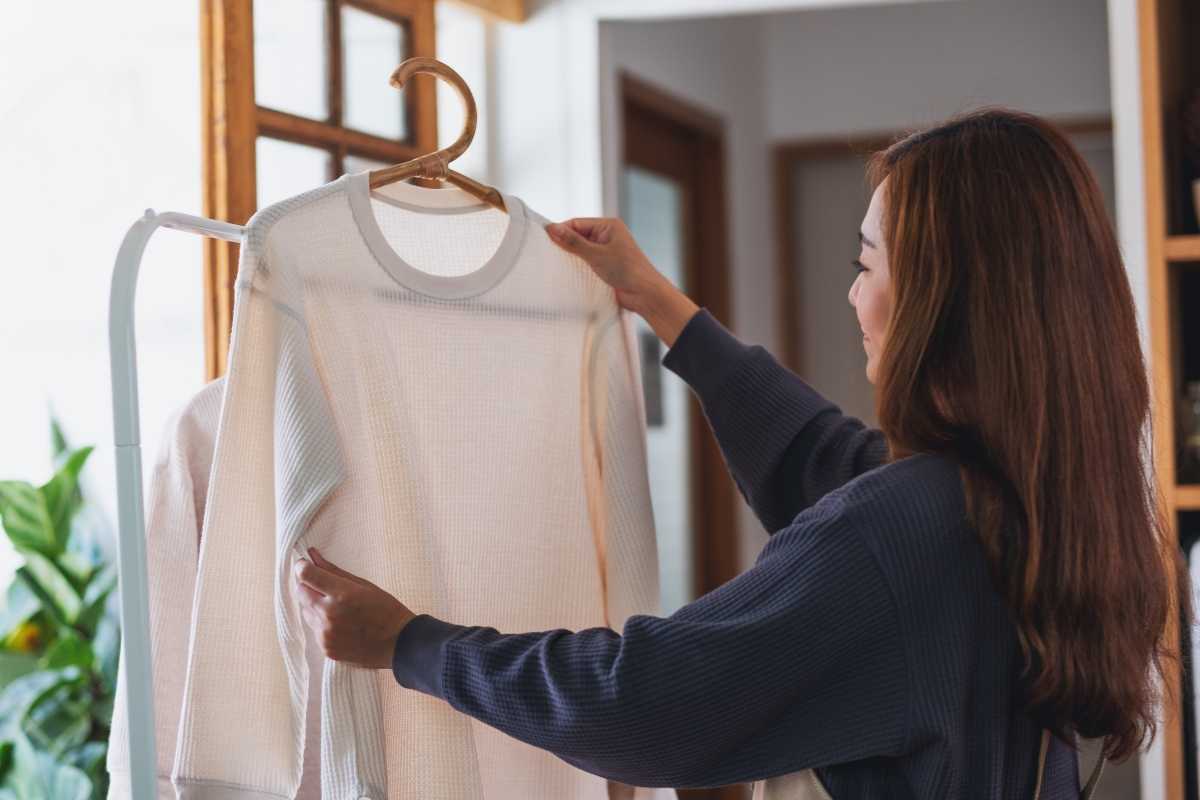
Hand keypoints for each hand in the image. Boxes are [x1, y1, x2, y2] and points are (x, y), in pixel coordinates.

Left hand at [293, 546, 415, 669]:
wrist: (399, 644)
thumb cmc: (386, 610)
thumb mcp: (364, 585)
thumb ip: (334, 570)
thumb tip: (312, 555)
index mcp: (342, 595)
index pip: (306, 575)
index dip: (302, 566)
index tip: (305, 564)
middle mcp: (330, 615)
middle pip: (300, 592)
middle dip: (308, 585)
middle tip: (323, 585)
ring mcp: (326, 634)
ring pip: (306, 611)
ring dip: (314, 605)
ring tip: (336, 607)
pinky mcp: (326, 648)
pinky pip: (314, 629)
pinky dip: (322, 623)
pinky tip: (340, 623)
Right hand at [543, 217, 667, 314]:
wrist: (645, 294)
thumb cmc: (627, 270)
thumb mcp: (596, 254)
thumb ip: (573, 242)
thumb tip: (552, 228)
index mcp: (609, 225)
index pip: (577, 223)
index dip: (561, 230)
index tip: (544, 239)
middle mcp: (608, 235)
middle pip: (578, 236)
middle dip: (565, 244)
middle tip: (547, 252)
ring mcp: (607, 251)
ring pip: (581, 250)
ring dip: (571, 256)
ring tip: (556, 263)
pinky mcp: (606, 265)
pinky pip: (587, 262)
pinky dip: (578, 266)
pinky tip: (568, 272)